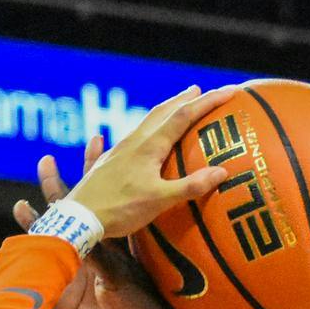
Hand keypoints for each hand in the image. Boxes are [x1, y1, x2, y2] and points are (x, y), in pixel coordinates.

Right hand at [14, 136, 173, 308]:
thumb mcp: (120, 280)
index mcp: (115, 242)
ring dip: (38, 223)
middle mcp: (95, 252)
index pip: (104, 198)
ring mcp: (78, 273)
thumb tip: (86, 238)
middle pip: (73, 213)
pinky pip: (41, 274)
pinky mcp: (64, 296)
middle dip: (60, 189)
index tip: (94, 143)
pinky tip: (13, 248)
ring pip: (52, 241)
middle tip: (46, 161)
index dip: (98, 172)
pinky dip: (27, 259)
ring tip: (20, 203)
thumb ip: (100, 260)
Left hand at [65, 85, 237, 237]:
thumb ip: (190, 187)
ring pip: (144, 122)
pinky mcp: (107, 162)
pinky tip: (119, 136)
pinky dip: (141, 130)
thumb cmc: (120, 210)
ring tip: (174, 107)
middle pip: (162, 112)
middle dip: (184, 99)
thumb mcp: (159, 202)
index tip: (230, 91)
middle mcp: (133, 142)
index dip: (209, 102)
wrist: (78, 218)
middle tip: (200, 90)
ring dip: (163, 111)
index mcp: (149, 146)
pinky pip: (128, 137)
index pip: (184, 116)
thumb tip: (222, 171)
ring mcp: (118, 150)